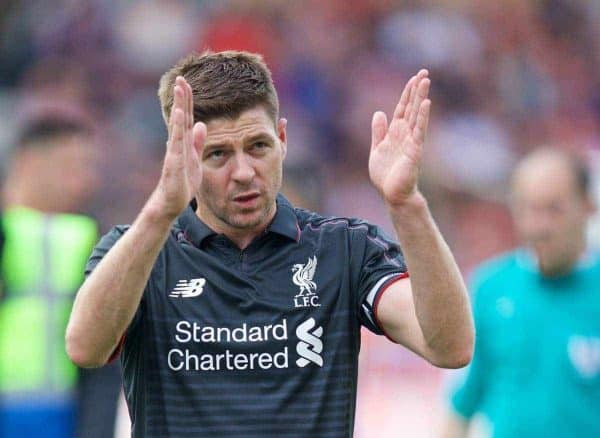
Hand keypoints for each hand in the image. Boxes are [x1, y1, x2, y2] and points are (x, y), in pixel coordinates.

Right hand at [151, 76, 205, 219]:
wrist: (172, 202)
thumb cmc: (182, 182)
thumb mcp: (195, 159)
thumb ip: (198, 142)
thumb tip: (202, 124)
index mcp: (184, 142)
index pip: (187, 117)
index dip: (187, 101)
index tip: (186, 83)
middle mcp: (178, 143)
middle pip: (181, 116)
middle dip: (181, 97)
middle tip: (181, 78)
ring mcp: (174, 151)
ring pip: (178, 125)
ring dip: (179, 106)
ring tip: (180, 88)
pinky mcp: (174, 161)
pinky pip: (177, 141)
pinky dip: (178, 127)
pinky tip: (180, 113)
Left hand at [369, 70, 430, 206]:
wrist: (392, 194)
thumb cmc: (386, 175)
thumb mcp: (377, 149)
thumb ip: (378, 132)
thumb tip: (379, 112)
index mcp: (396, 133)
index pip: (402, 109)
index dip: (406, 94)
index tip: (414, 78)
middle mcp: (405, 134)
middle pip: (411, 107)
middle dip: (417, 90)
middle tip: (424, 72)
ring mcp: (411, 141)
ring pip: (417, 115)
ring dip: (421, 97)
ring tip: (426, 81)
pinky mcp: (415, 150)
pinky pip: (419, 130)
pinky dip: (422, 117)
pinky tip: (425, 103)